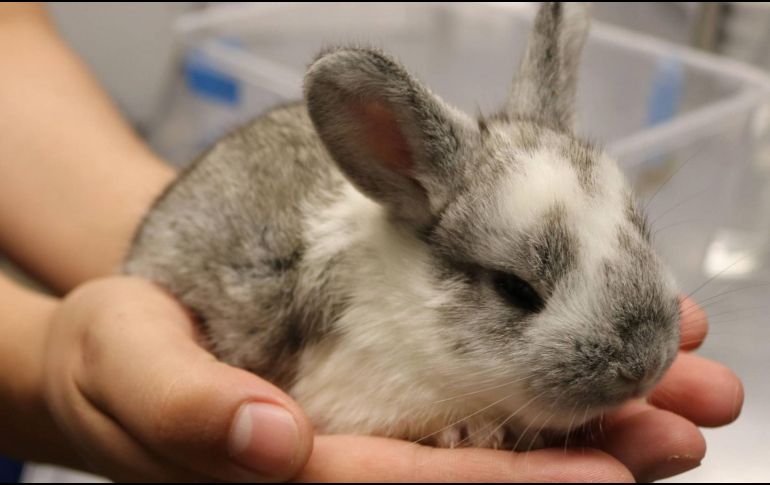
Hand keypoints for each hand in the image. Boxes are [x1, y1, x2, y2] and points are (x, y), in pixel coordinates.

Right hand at [44, 278, 740, 481]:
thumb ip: (187, 407)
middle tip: (684, 422)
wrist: (121, 338)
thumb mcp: (127, 362)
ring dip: (586, 414)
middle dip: (588, 452)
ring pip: (489, 437)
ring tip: (674, 386)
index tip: (613, 469)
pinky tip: (593, 346)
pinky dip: (537, 372)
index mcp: (291, 473)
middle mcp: (342, 465)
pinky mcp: (375, 397)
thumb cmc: (116, 352)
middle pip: (476, 474)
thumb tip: (272, 441)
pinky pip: (468, 394)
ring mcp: (364, 434)